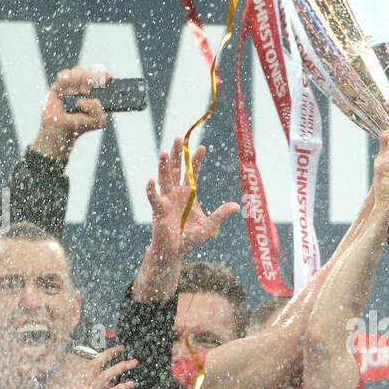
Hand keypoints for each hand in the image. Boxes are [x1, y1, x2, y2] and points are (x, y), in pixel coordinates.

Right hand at [31, 66, 110, 161]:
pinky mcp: (61, 84)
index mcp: (100, 91)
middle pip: (93, 69)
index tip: (100, 83)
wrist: (60, 129)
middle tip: (86, 91)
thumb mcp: (97, 121)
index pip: (106, 76)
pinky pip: (64, 75)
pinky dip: (65, 83)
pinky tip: (65, 94)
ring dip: (77, 81)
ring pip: (79, 70)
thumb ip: (97, 110)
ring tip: (74, 95)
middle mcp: (88, 84)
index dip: (105, 75)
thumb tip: (83, 100)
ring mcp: (74, 83)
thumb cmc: (81, 124)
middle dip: (90, 78)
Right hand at [34, 347, 135, 388]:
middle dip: (111, 354)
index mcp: (79, 388)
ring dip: (119, 367)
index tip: (118, 349)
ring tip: (134, 363)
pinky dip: (118, 388)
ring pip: (103, 376)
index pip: (91, 366)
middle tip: (125, 349)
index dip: (104, 356)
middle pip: (96, 365)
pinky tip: (130, 384)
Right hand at [146, 139, 239, 257]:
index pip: (193, 173)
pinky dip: (151, 190)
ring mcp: (166, 200)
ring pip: (164, 179)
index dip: (196, 160)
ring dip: (164, 166)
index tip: (202, 147)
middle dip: (178, 154)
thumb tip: (237, 206)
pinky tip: (151, 180)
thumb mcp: (211, 227)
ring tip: (165, 152)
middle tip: (178, 138)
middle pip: (176, 170)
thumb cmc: (191, 238)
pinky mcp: (158, 210)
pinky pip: (154, 198)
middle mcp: (176, 193)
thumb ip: (221, 214)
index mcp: (189, 194)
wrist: (176, 251)